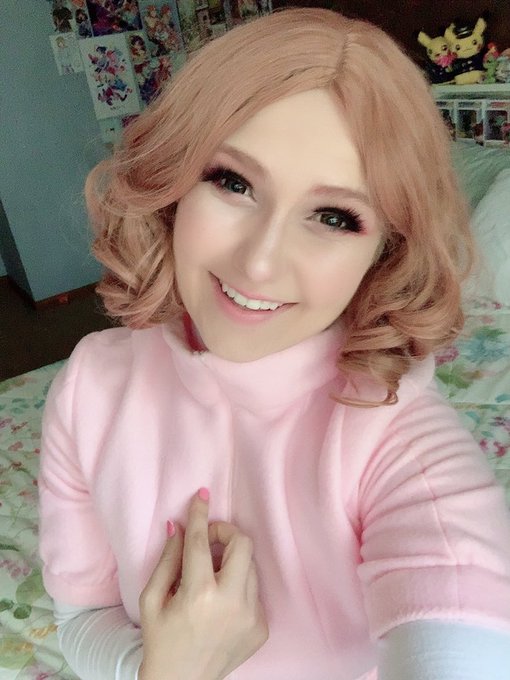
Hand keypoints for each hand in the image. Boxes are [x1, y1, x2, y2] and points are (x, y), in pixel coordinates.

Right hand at [138, 490, 268, 679]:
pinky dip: (237, 586)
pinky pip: (253, 590)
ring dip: (231, 560)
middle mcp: (231, 603)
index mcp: (199, 595)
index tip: (202, 495)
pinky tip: (219, 602)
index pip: (202, 542)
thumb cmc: (161, 640)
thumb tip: (177, 526)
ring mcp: (251, 617)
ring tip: (210, 574)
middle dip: (226, 533)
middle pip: (243, 544)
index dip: (201, 514)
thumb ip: (166, 559)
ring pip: (250, 565)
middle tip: (209, 539)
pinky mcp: (261, 628)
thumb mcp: (151, 599)